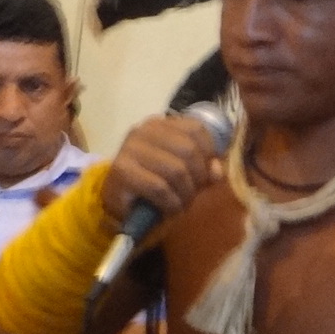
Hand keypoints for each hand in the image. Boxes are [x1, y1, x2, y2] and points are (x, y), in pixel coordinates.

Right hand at [100, 114, 224, 223]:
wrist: (117, 202)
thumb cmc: (154, 184)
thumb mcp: (182, 170)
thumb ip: (203, 165)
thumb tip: (217, 171)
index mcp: (161, 124)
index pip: (196, 129)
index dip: (209, 153)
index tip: (208, 174)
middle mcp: (144, 131)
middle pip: (188, 150)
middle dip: (198, 178)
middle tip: (192, 193)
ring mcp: (130, 149)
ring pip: (176, 170)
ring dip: (185, 194)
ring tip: (181, 203)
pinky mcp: (122, 171)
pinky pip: (160, 188)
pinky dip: (171, 203)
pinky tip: (170, 209)